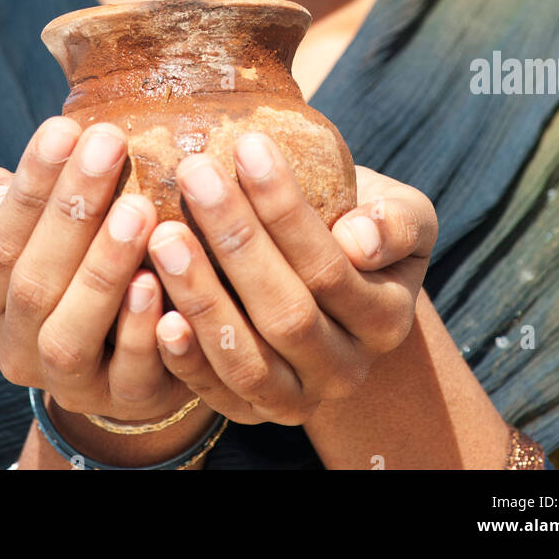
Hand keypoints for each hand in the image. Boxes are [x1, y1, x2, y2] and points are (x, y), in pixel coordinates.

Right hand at [0, 117, 193, 420]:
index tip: (64, 127)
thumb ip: (15, 205)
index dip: (31, 184)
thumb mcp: (45, 231)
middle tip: (110, 145)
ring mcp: (66, 382)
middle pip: (34, 280)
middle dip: (72, 210)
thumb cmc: (79, 263)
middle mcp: (14, 346)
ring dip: (104, 268)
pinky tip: (159, 283)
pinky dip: (141, 330)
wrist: (126, 355)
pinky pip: (129, 373)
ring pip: (71, 332)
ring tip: (139, 209)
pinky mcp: (122, 402)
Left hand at [145, 134, 437, 425]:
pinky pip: (215, 393)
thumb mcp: (401, 212)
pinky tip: (157, 313)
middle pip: (286, 313)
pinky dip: (185, 358)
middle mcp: (345, 369)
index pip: (329, 266)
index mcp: (385, 318)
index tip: (246, 145)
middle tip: (195, 173)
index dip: (285, 209)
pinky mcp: (250, 412)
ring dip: (201, 297)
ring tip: (163, 235)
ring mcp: (297, 399)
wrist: (336, 276)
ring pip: (247, 360)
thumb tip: (359, 242)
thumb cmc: (359, 223)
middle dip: (236, 239)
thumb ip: (396, 222)